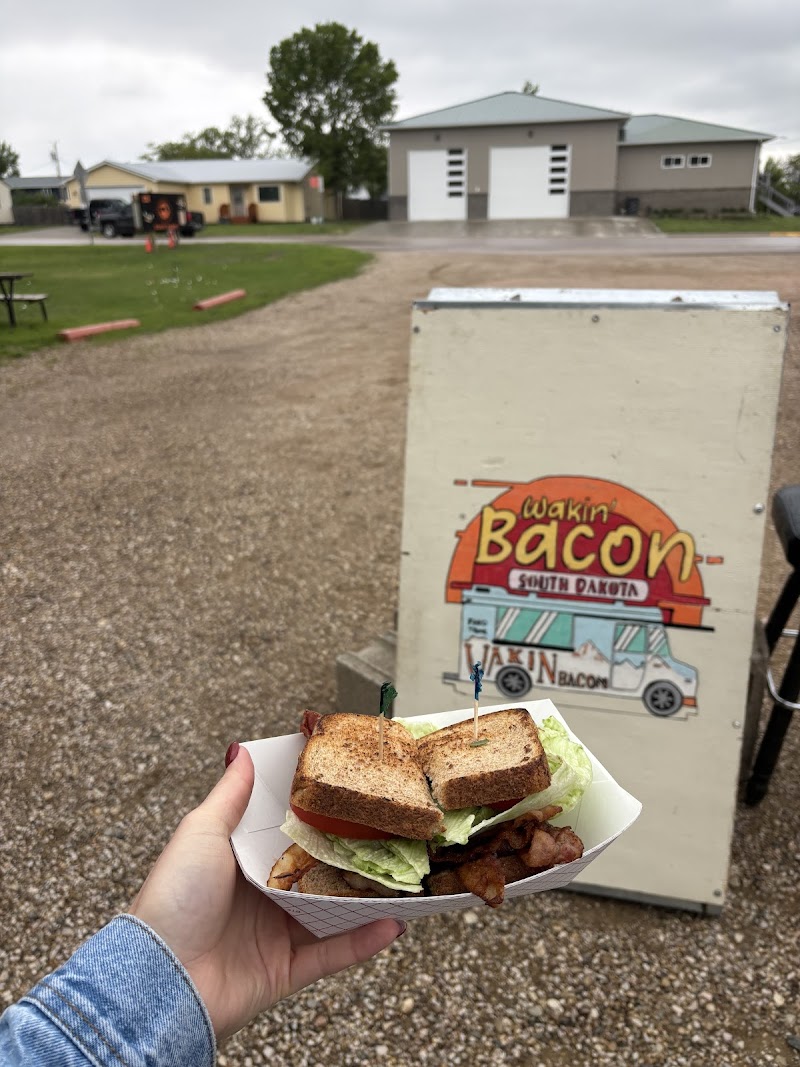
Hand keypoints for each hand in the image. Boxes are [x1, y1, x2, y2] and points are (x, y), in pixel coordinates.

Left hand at [129, 744, 403, 1041]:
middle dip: (353, 856)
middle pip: (317, 872)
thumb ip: (230, 796)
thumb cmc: (173, 899)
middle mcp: (261, 896)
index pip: (288, 834)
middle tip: (390, 833)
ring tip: (404, 877)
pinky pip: (333, 953)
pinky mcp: (285, 970)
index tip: (351, 792)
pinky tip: (394, 922)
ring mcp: (275, 933)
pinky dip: (364, 941)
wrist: (159, 979)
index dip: (318, 815)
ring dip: (367, 898)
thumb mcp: (200, 833)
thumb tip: (241, 751)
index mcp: (242, 861)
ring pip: (333, 912)